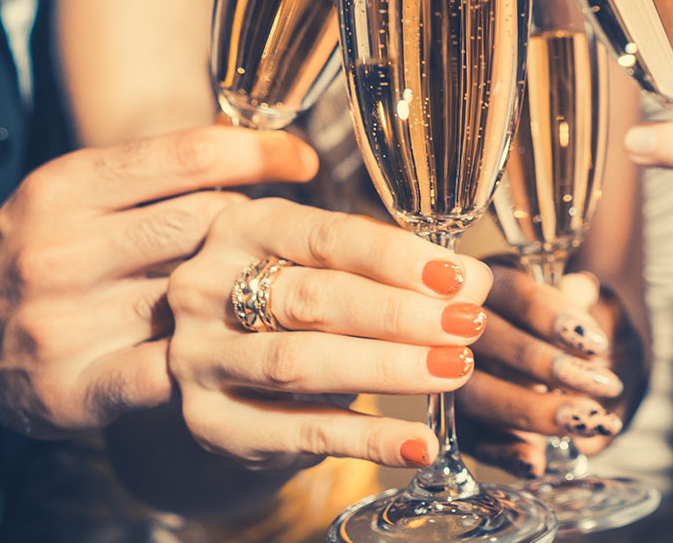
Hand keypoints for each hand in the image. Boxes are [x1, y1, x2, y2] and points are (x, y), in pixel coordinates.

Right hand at [0, 126, 316, 436]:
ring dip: (242, 294)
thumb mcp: (77, 191)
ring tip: (263, 291)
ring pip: (197, 296)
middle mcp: (61, 250)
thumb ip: (155, 173)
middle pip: (204, 224)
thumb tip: (262, 149)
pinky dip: (209, 358)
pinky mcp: (73, 389)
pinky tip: (230, 348)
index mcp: (67, 187)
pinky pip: (171, 371)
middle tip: (282, 240)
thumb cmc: (38, 251)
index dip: (260, 153)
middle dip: (254, 230)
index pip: (189, 156)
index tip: (303, 159)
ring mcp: (64, 323)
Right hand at [164, 197, 492, 471]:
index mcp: (242, 228)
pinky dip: (368, 440)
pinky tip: (419, 443)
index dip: (396, 257)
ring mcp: (200, 357)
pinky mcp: (210, 423)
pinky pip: (300, 433)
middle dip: (400, 314)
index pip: (326, 236)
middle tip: (466, 325)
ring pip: (301, 362)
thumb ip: (387, 266)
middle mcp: (206, 287)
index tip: (457, 277)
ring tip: (454, 369)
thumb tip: (472, 283)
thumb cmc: (293, 302)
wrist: (227, 370)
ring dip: (389, 368)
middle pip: (313, 299)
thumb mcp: (323, 266)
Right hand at [459, 265, 642, 477]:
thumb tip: (581, 290)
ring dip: (536, 412)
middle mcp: (458, 325)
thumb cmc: (545, 323)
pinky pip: (472, 440)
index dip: (556, 318)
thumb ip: (569, 297)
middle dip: (552, 368)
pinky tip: (535, 463)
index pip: (517, 295)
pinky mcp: (454, 421)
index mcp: (488, 283)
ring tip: (589, 422)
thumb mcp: (561, 300)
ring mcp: (447, 375)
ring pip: (479, 394)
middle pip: (496, 343)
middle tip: (604, 387)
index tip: (596, 344)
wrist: (533, 357)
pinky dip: (504, 453)